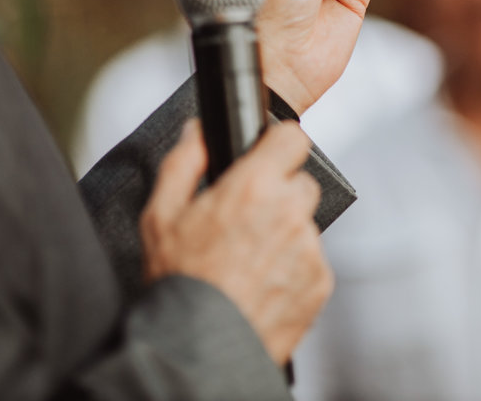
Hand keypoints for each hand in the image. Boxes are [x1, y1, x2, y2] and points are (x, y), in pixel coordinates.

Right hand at [140, 120, 333, 363]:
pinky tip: (261, 284)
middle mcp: (289, 213)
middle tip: (247, 222)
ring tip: (248, 262)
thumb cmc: (178, 284)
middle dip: (279, 195)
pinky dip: (292, 269)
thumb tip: (199, 130)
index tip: (268, 159)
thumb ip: (184, 161)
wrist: (198, 349)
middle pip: (301, 183)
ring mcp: (309, 249)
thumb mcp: (160, 215)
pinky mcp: (320, 282)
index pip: (293, 139)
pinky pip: (311, 261)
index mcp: (253, 187)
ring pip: (306, 225)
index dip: (278, 147)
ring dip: (285, 235)